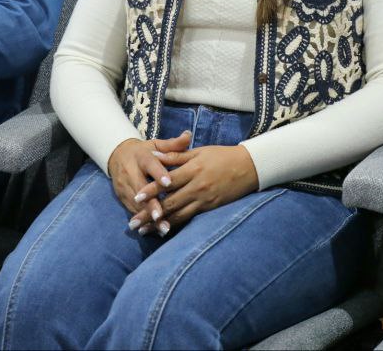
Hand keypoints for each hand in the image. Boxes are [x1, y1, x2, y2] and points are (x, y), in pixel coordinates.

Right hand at [108, 131, 192, 235]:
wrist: (117, 155)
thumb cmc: (144, 151)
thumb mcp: (156, 144)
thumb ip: (173, 144)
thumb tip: (189, 135)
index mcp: (142, 157)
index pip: (151, 165)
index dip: (159, 174)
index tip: (169, 183)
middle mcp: (131, 173)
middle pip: (141, 190)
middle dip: (151, 205)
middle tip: (162, 216)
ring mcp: (125, 187)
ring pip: (137, 205)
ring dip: (149, 218)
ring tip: (163, 229)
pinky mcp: (122, 198)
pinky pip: (133, 211)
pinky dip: (144, 222)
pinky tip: (155, 231)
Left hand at [135, 144, 258, 230]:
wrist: (249, 167)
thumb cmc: (222, 156)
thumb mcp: (199, 151)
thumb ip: (175, 154)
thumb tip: (153, 154)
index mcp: (193, 169)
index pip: (168, 181)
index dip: (151, 190)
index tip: (135, 197)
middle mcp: (198, 187)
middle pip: (170, 203)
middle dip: (150, 214)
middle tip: (133, 223)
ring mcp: (205, 200)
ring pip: (179, 215)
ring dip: (160, 224)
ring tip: (144, 231)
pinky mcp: (210, 208)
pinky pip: (190, 218)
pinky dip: (176, 225)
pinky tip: (164, 230)